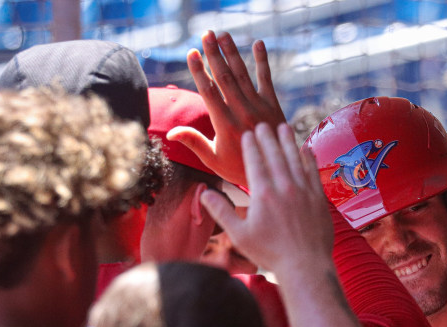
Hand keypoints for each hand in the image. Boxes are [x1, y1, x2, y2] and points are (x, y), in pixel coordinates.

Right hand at [169, 32, 286, 187]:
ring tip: (223, 35)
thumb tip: (171, 132)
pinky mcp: (274, 106)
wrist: (275, 172)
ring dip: (232, 53)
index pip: (209, 92)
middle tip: (206, 34)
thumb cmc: (238, 168)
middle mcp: (242, 113)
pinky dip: (262, 62)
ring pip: (243, 75)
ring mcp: (259, 108)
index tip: (191, 53)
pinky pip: (266, 80)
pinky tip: (258, 43)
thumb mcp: (213, 160)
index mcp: (225, 125)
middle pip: (225, 78)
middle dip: (214, 54)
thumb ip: (194, 142)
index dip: (199, 71)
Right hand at [200, 123, 332, 275]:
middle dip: (268, 137)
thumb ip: (221, 212)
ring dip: (288, 141)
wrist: (305, 265)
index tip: (247, 133)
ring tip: (283, 127)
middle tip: (262, 124)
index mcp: (263, 194)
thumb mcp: (239, 235)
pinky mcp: (319, 198)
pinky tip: (306, 148)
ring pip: (295, 159)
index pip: (255, 161)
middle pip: (275, 154)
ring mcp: (304, 191)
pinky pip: (313, 171)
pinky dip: (308, 158)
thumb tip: (204, 194)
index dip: (251, 145)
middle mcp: (284, 187)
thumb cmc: (270, 253)